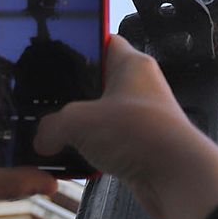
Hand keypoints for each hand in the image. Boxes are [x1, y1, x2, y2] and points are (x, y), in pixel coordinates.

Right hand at [34, 37, 217, 218]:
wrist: (175, 177)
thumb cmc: (137, 133)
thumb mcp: (77, 122)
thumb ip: (51, 127)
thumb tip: (43, 140)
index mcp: (131, 64)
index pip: (105, 41)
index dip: (80, 45)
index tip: (56, 54)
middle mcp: (140, 87)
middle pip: (99, 82)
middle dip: (73, 94)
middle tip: (45, 100)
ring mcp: (143, 117)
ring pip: (103, 116)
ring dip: (81, 126)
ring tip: (53, 132)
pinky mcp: (142, 146)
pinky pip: (110, 143)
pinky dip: (92, 150)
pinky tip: (73, 159)